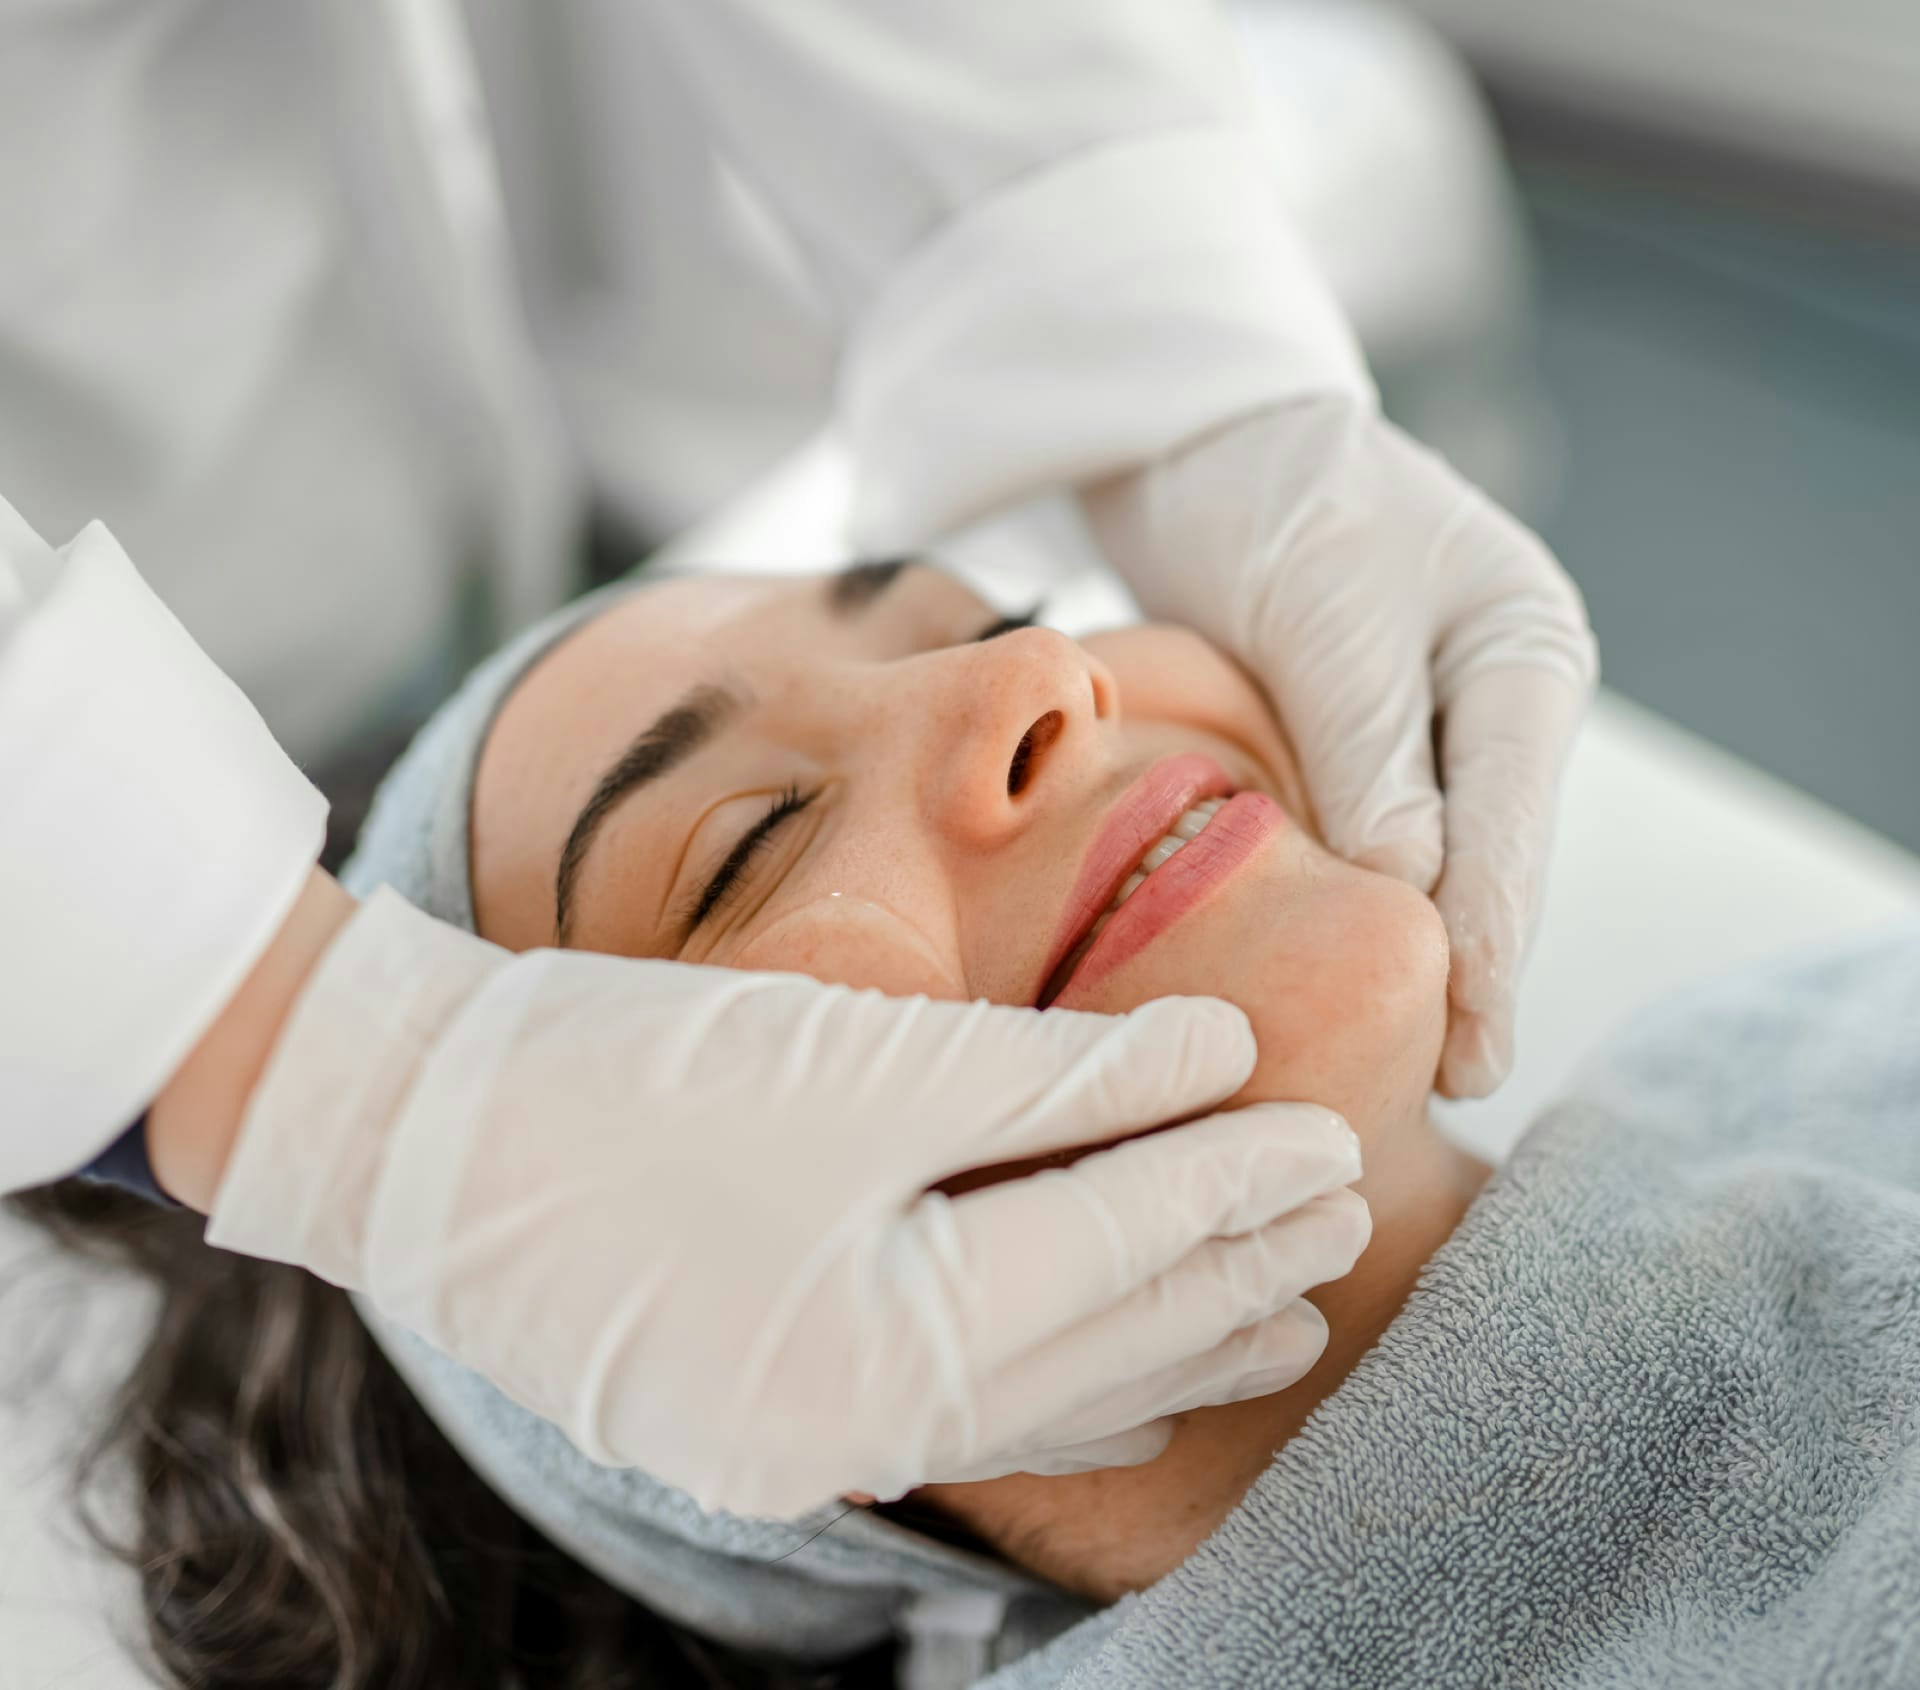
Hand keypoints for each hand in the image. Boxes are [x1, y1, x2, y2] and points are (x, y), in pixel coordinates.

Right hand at [207, 888, 1367, 1516]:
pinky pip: (967, 1413)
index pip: (1118, 1252)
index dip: (1232, 1183)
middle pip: (1103, 1342)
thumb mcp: (858, 1058)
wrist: (407, 1129)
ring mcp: (808, 1437)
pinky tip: (1128, 1387)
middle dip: (1230, 1271)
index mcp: (889, 1342)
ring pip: (1047, 1395)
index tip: (1333, 1134)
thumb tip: (1216, 1052)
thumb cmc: (627, 1071)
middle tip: (1346, 1216)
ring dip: (1169, 1343)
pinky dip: (1065, 1385)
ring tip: (1283, 1319)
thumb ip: (1053, 1073)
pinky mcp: (768, 1412)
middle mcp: (861, 1425)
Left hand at [1085, 394, 1597, 1097]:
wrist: (1203, 440)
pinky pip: (1366, 841)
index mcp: (1523, 653)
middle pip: (1487, 856)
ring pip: (1430, 861)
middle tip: (1447, 1085)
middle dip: (1465, 969)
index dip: (1493, 941)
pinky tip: (1334, 972)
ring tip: (1399, 1062)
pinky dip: (1350, 904)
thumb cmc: (1275, 497)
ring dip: (1409, 949)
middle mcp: (1493, 700)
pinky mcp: (1359, 742)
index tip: (1475, 1045)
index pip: (1516, 822)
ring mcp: (1431, 726)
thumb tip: (1412, 885)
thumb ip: (1370, 748)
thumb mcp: (1327, 612)